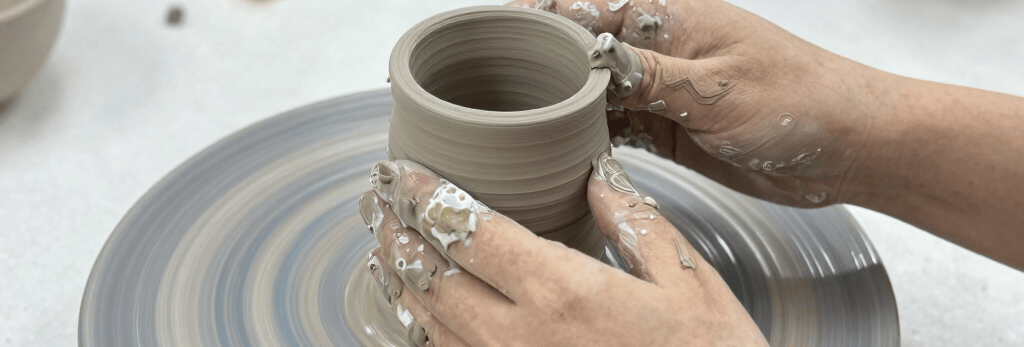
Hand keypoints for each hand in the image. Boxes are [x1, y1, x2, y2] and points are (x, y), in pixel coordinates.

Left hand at [359, 157, 767, 345]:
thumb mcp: (689, 283)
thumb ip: (637, 223)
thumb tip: (600, 177)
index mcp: (562, 292)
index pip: (470, 230)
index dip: (426, 195)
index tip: (400, 172)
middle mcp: (520, 337)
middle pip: (433, 274)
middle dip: (397, 232)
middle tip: (375, 202)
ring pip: (430, 322)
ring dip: (400, 278)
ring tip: (383, 246)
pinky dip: (422, 329)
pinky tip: (419, 311)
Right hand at [506, 0, 897, 207]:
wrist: (849, 145)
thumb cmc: (802, 100)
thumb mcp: (718, 89)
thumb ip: (649, 77)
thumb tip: (586, 61)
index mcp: (669, 17)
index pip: (586, 5)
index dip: (538, 16)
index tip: (494, 32)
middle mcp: (658, 50)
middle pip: (579, 50)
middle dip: (539, 66)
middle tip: (493, 90)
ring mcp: (660, 90)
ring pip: (591, 92)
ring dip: (560, 108)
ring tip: (515, 125)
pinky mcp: (667, 128)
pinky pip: (613, 127)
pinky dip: (587, 139)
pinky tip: (560, 151)